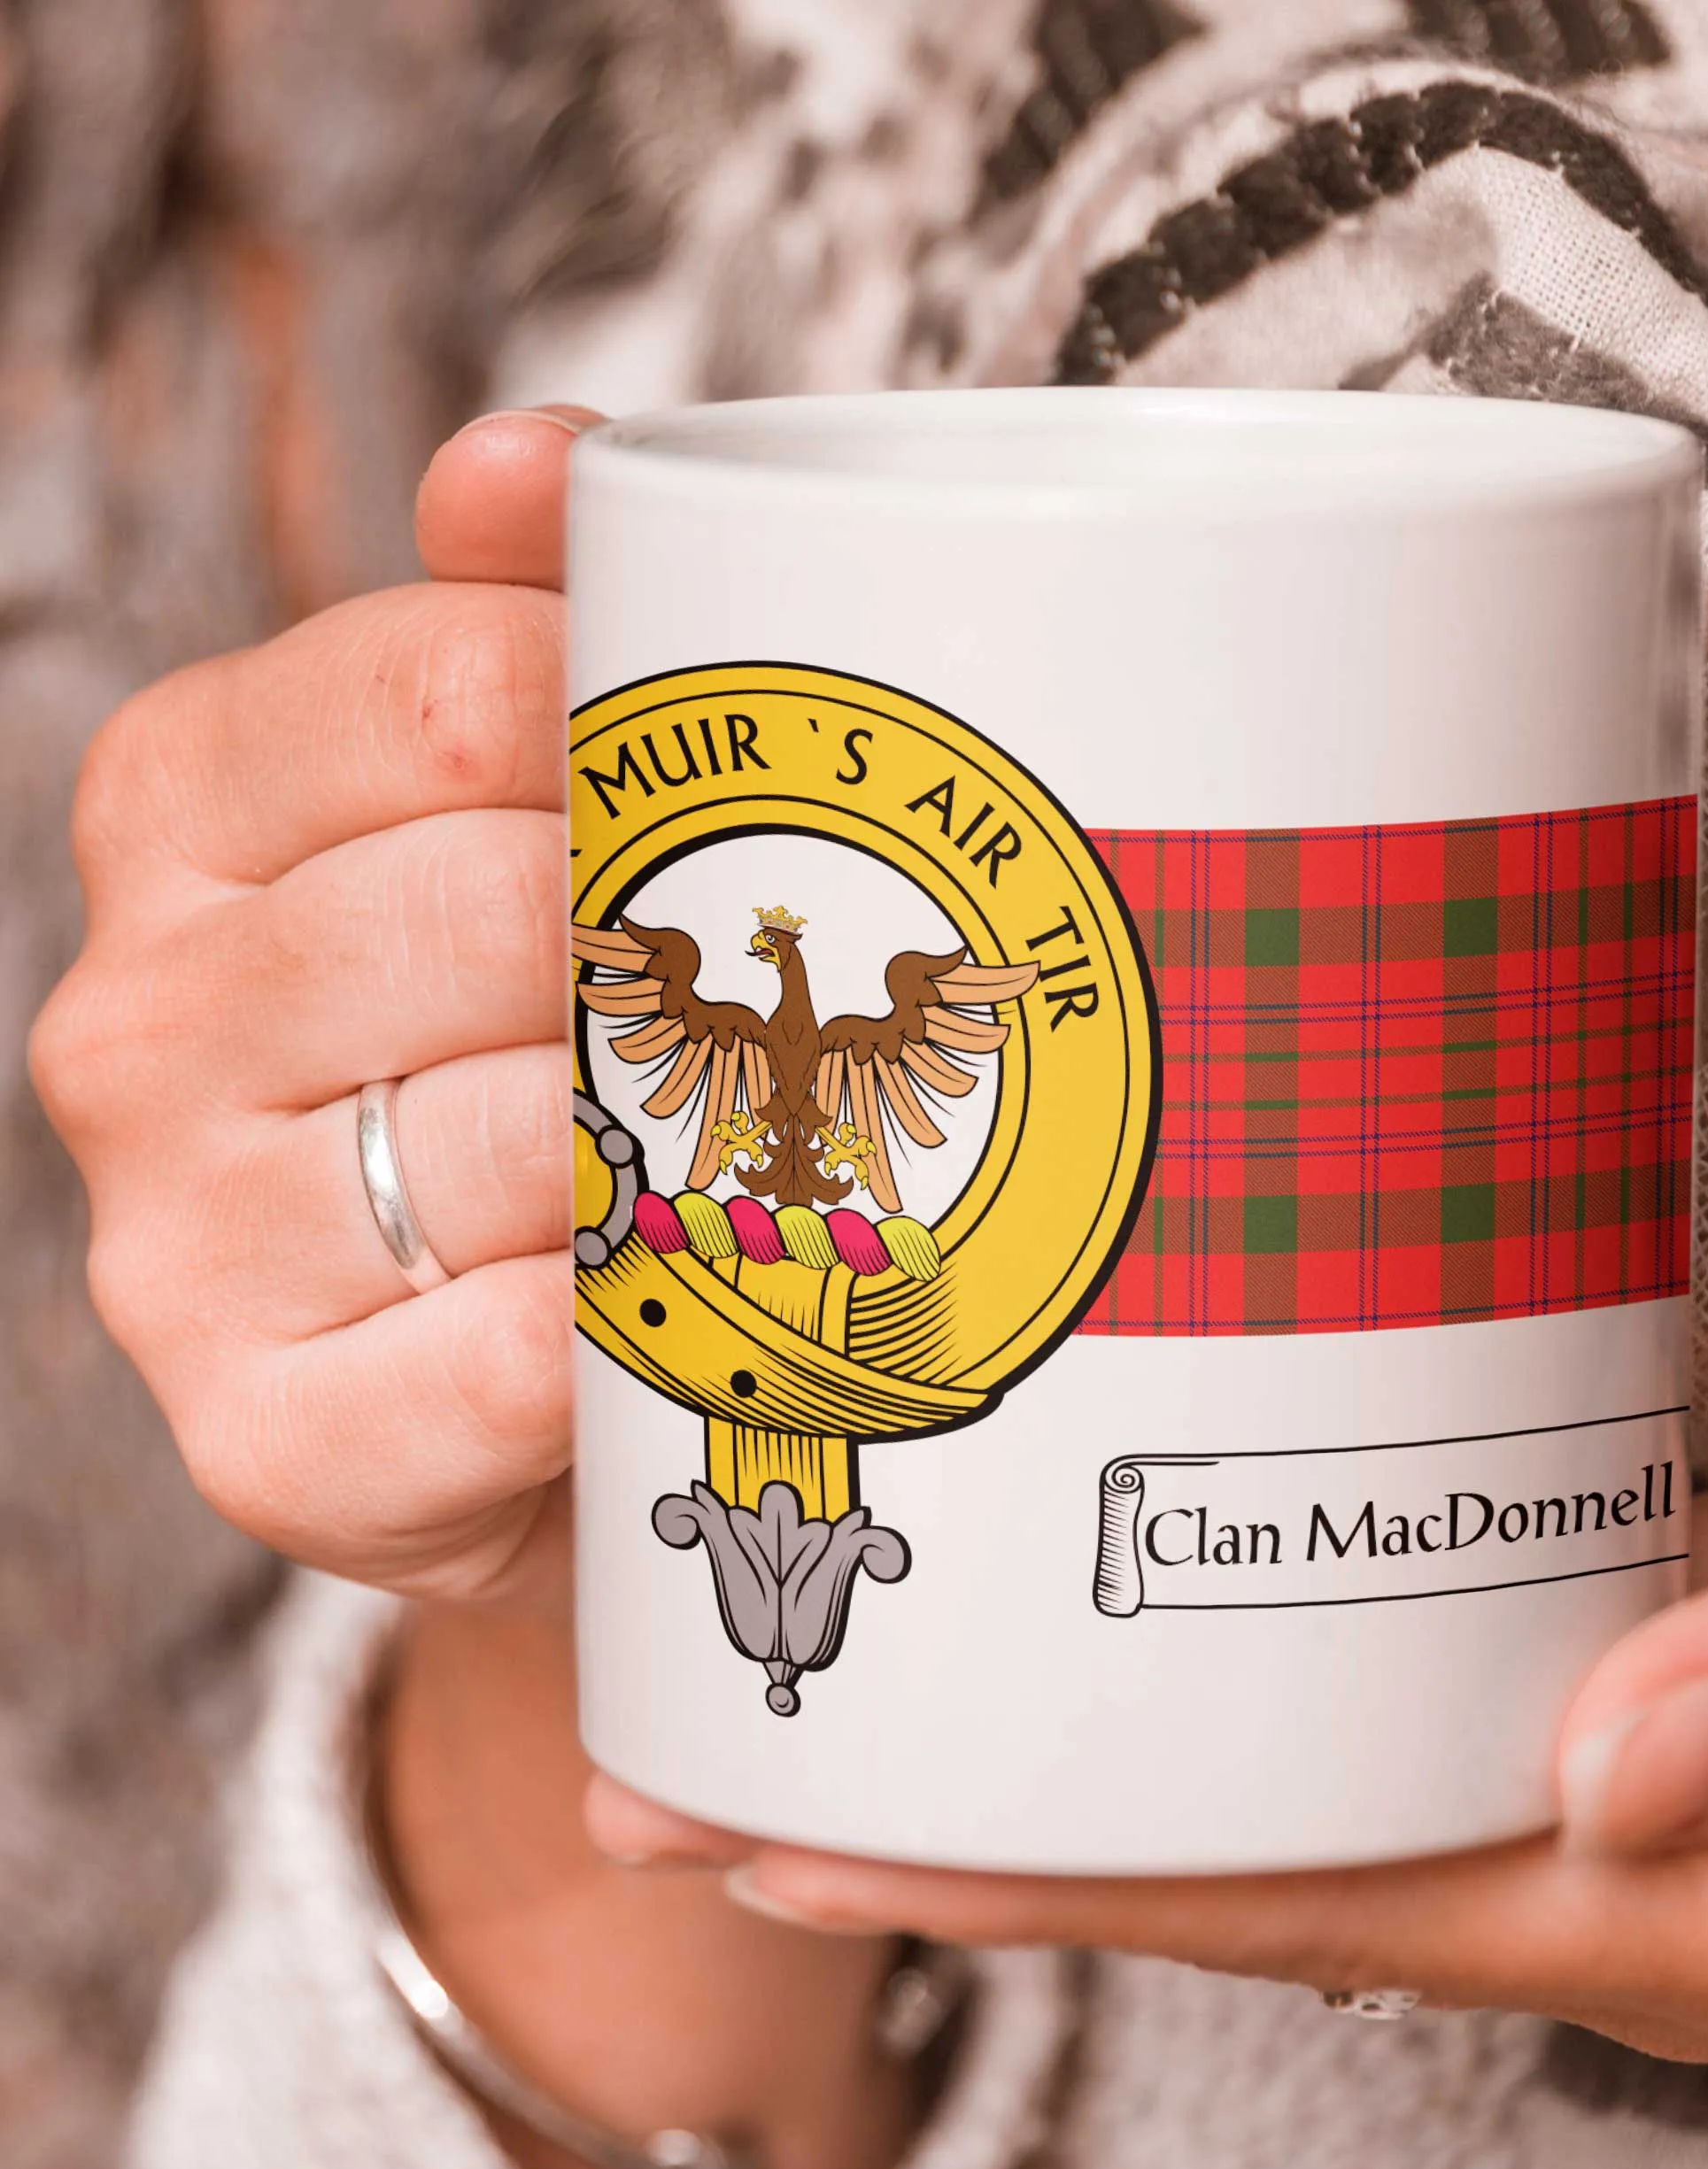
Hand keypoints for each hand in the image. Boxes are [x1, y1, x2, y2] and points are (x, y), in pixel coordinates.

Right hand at [36, 417, 932, 2168]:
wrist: (482, 1386)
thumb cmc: (525, 1056)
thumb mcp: (497, 818)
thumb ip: (515, 628)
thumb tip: (538, 462)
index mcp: (189, 808)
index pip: (435, 691)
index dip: (655, 721)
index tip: (797, 761)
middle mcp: (142, 1015)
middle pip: (493, 914)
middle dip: (698, 952)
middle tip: (839, 987)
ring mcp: (180, 1242)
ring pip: (524, 1139)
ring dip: (707, 1146)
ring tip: (804, 1142)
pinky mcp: (270, 1440)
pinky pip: (508, 1364)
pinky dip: (646, 1331)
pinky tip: (708, 1299)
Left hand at [613, 1365, 1707, 2059]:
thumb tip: (1620, 1760)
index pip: (1311, 1899)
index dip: (1050, 1873)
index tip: (801, 1830)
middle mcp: (1628, 1834)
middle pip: (1243, 1849)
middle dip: (974, 1817)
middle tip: (708, 1744)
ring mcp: (1624, 1737)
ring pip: (1286, 1759)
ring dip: (1065, 1722)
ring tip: (849, 1649)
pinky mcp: (1648, 1619)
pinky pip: (1376, 1654)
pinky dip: (1216, 1629)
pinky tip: (1118, 1565)